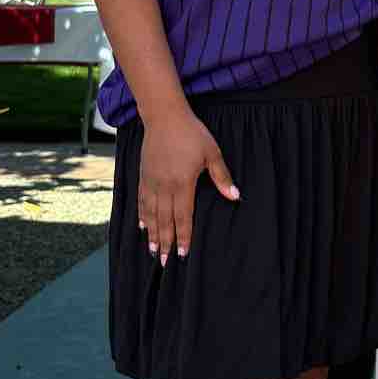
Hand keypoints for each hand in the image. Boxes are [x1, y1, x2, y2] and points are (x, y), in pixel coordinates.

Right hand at [138, 107, 238, 265]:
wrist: (164, 116)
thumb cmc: (192, 133)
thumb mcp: (212, 153)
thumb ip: (222, 177)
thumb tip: (235, 197)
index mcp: (182, 184)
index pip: (183, 217)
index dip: (183, 237)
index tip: (182, 254)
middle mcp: (164, 186)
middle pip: (164, 221)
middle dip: (165, 243)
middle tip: (165, 262)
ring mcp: (151, 181)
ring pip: (151, 214)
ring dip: (152, 234)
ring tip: (152, 251)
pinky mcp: (143, 175)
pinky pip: (141, 200)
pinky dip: (142, 215)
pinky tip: (142, 226)